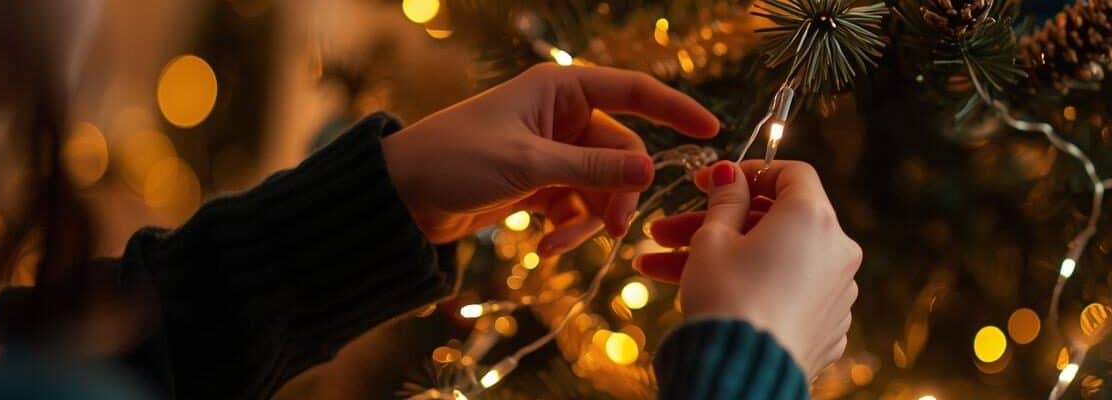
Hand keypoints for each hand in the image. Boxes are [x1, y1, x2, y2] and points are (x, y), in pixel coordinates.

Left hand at [380, 64, 718, 250]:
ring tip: (559, 244)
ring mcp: (552, 152)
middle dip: (618, 193)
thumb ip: (592, 172)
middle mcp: (562, 116)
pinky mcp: (540, 184)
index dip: (676, 110)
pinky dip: (568, 229)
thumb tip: (650, 176)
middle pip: (621, 154)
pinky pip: (577, 207)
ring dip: (589, 219)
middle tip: (615, 227)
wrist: (400, 196)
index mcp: (561, 89)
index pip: (635, 91)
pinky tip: (543, 247)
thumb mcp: (528, 165)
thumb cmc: (455, 160)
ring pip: (601, 187)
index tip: (712, 132)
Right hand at [636, 160, 860, 378]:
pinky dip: (751, 288)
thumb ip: (725, 200)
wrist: (741, 375)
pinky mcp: (827, 327)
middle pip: (774, 223)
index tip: (710, 182)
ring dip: (721, 259)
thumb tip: (730, 175)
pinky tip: (701, 296)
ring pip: (774, 261)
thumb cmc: (726, 299)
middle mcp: (837, 252)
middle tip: (666, 232)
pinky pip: (786, 294)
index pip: (792, 173)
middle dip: (716, 225)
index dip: (748, 173)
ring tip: (656, 268)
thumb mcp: (713, 240)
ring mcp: (836, 293)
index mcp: (814, 218)